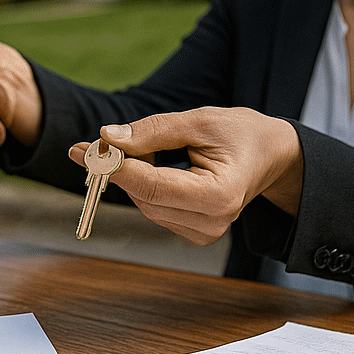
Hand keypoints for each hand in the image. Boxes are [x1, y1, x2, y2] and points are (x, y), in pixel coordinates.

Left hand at [69, 107, 303, 244]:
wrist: (269, 156)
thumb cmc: (240, 134)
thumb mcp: (200, 121)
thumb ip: (153, 130)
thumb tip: (108, 138)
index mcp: (219, 195)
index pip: (153, 186)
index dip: (116, 168)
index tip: (84, 150)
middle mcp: (211, 222)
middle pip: (144, 197)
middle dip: (118, 168)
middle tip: (99, 142)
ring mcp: (202, 233)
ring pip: (144, 203)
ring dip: (131, 175)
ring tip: (142, 147)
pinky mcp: (192, 233)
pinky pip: (153, 208)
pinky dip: (143, 185)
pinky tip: (154, 166)